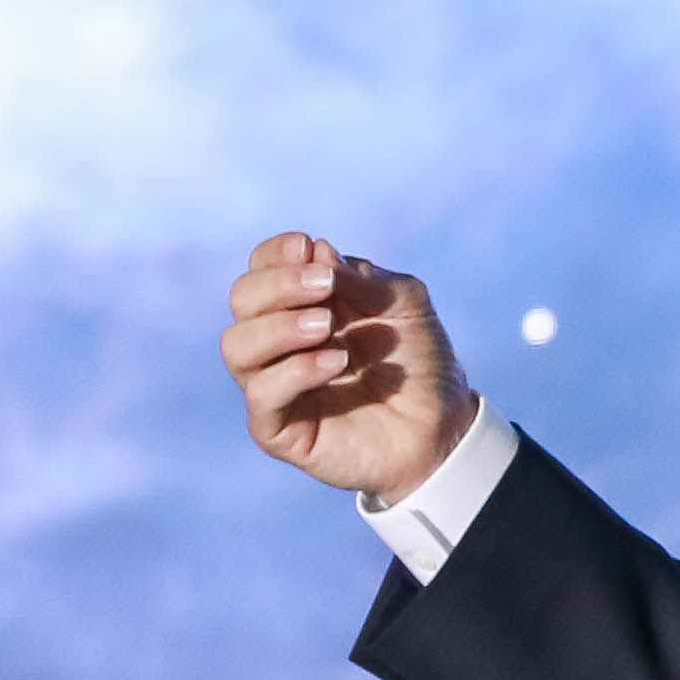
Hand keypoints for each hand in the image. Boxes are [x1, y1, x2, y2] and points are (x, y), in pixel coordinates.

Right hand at [223, 231, 471, 500]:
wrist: (443, 427)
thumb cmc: (421, 362)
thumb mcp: (404, 303)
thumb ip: (361, 278)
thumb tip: (317, 251)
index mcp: (300, 306)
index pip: (259, 270)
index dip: (275, 255)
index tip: (307, 249)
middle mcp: (278, 343)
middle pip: (241, 299)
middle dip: (278, 284)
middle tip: (325, 287)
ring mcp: (275, 386)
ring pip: (237, 346)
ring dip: (279, 326)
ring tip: (327, 326)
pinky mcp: (279, 430)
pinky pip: (262, 394)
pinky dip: (297, 370)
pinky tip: (336, 361)